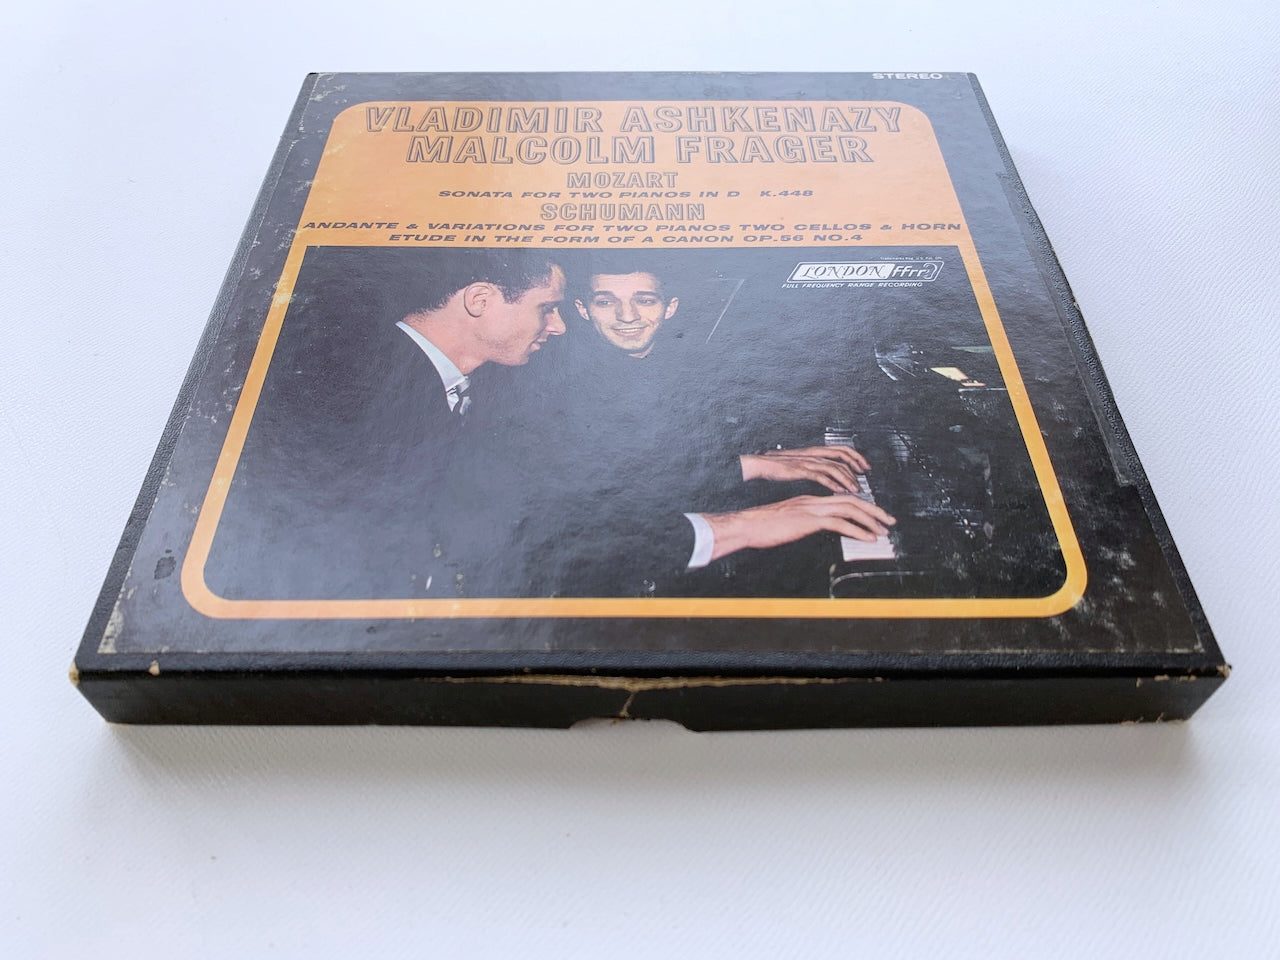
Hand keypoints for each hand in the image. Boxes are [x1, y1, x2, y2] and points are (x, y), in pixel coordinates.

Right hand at [703, 494, 895, 561]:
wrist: (747, 525)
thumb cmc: (762, 527)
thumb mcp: (788, 523)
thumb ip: (804, 523)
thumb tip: (816, 531)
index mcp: (810, 501)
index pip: (842, 500)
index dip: (862, 507)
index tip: (874, 518)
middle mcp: (814, 501)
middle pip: (852, 500)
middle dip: (874, 511)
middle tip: (889, 521)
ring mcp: (812, 508)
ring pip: (850, 509)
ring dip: (871, 520)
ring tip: (883, 530)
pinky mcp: (809, 520)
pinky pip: (840, 523)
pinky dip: (857, 530)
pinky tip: (867, 538)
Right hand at [740, 444, 870, 492]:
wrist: (759, 464)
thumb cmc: (777, 467)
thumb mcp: (800, 466)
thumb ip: (813, 469)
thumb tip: (825, 477)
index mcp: (815, 452)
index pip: (842, 449)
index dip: (855, 457)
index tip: (864, 467)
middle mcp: (814, 454)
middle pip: (842, 456)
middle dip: (856, 467)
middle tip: (865, 478)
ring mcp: (808, 461)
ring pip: (834, 467)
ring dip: (847, 479)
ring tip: (855, 490)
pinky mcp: (800, 470)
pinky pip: (820, 476)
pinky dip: (832, 483)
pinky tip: (839, 491)